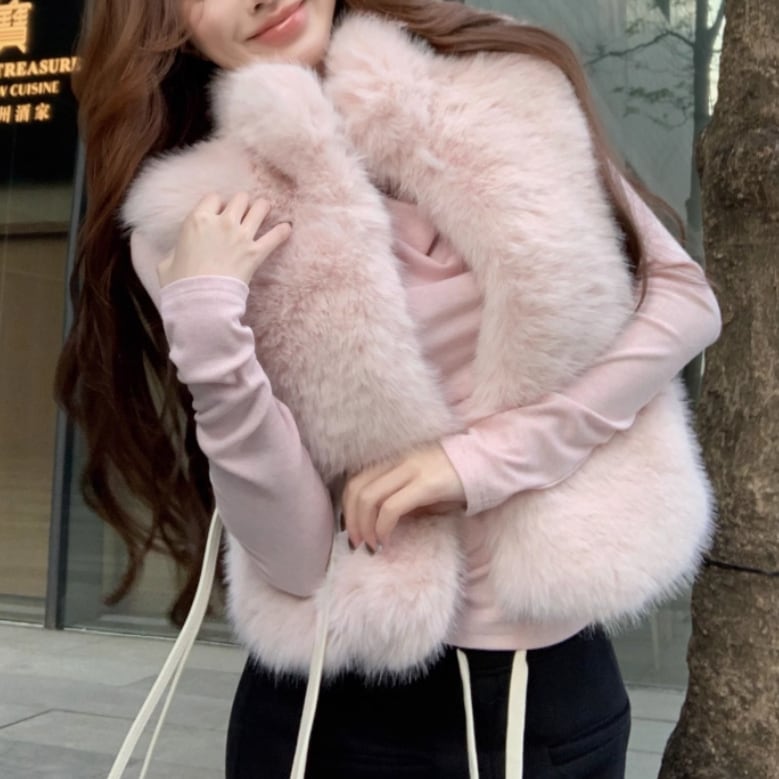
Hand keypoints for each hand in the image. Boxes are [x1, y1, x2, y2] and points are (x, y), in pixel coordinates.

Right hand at [158, 192, 291, 287]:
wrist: (201, 300)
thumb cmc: (180, 283)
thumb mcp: (166, 263)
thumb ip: (174, 251)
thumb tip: (177, 253)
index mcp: (197, 220)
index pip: (213, 197)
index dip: (217, 204)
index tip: (219, 212)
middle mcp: (221, 222)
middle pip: (240, 199)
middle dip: (242, 204)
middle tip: (244, 212)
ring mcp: (241, 236)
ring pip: (260, 208)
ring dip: (262, 209)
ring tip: (264, 211)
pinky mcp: (255, 253)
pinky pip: (275, 236)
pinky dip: (282, 232)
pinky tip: (287, 228)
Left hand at [341, 444, 465, 551]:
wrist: (488, 462)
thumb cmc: (455, 478)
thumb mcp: (420, 485)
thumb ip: (399, 495)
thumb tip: (378, 522)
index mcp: (392, 459)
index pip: (355, 480)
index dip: (346, 507)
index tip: (350, 529)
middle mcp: (397, 460)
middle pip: (356, 489)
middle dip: (350, 520)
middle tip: (355, 543)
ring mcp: (411, 470)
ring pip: (368, 497)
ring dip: (364, 527)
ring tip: (370, 546)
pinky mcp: (426, 484)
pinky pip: (392, 508)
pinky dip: (382, 528)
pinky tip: (386, 541)